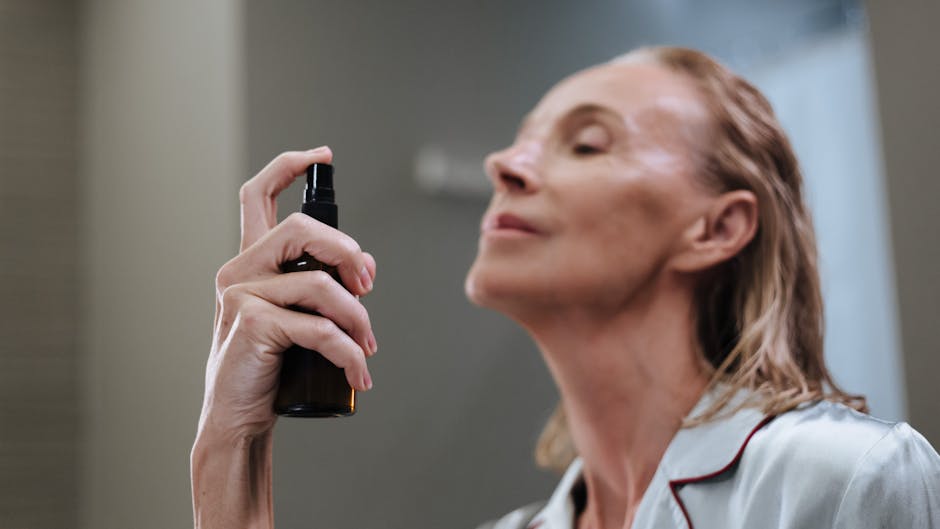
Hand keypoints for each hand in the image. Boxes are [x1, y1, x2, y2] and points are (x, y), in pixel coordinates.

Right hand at [198, 146, 376, 442]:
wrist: (238, 417)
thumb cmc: (271, 366)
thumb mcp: (294, 316)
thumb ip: (317, 286)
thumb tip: (364, 272)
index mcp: (250, 262)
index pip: (257, 196)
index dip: (289, 166)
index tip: (323, 155)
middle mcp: (239, 271)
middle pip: (299, 229)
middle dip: (346, 251)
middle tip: (369, 284)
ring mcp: (241, 297)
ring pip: (317, 284)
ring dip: (357, 316)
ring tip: (368, 346)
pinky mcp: (252, 327)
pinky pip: (317, 328)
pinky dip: (348, 350)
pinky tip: (358, 373)